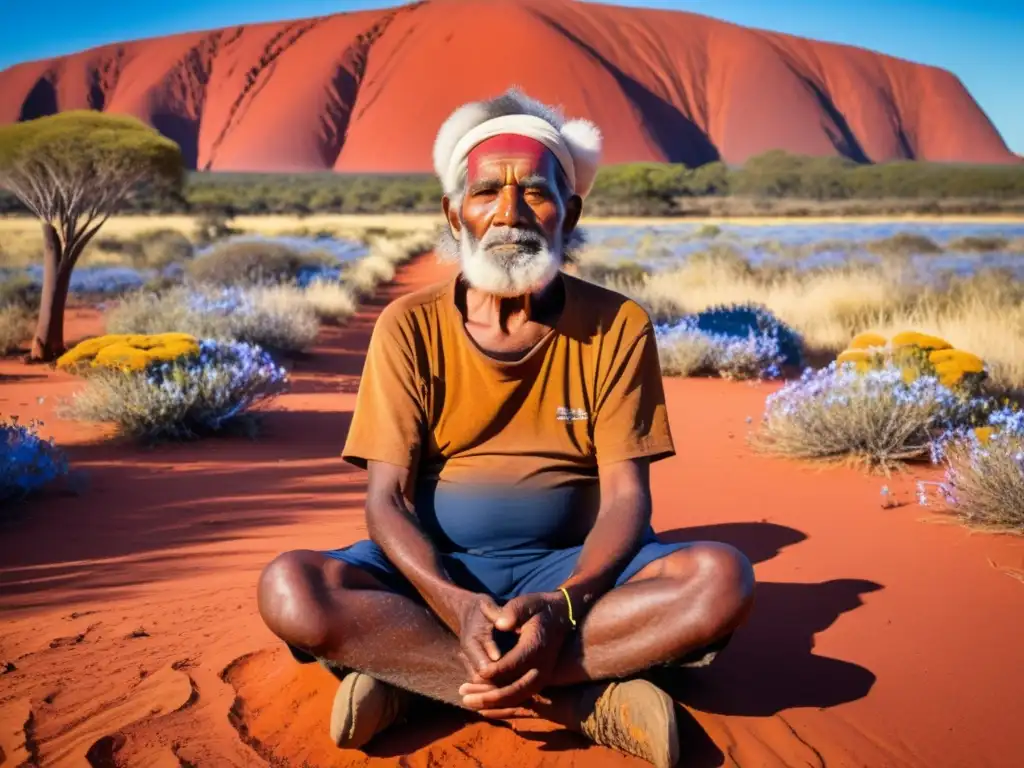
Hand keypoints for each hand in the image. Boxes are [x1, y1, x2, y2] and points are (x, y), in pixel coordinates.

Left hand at [459, 592, 570, 715]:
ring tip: (468, 703)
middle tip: (465, 699)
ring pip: (517, 699)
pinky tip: (484, 709)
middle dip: (489, 697)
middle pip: (514, 690)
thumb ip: (512, 612)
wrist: (561, 616)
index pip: (512, 665)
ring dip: (492, 705)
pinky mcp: (540, 683)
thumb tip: (500, 624)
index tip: (477, 673)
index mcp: (535, 647)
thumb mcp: (526, 603)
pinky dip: (503, 707)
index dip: (493, 671)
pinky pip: (522, 700)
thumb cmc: (538, 609)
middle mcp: (542, 668)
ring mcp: (543, 678)